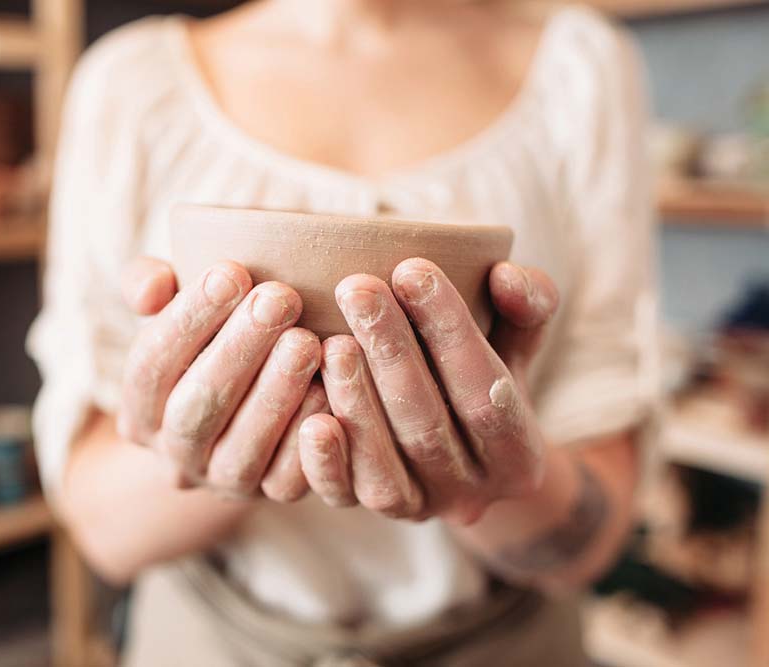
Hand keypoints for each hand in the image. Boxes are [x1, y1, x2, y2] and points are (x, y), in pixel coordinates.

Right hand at [116, 257, 325, 500]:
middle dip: (238, 351)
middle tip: (279, 299)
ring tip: (308, 341)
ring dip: (275, 393)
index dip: (187, 319)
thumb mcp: (174, 307)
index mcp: (140, 409)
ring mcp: (223, 482)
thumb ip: (150, 286)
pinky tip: (328, 391)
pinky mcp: (271, 497)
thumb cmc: (213, 336)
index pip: (150, 366)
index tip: (231, 272)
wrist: (252, 403)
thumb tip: (150, 289)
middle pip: (196, 408)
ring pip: (241, 449)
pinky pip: (287, 478)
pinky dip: (307, 439)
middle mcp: (174, 455)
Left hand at [300, 258, 558, 522]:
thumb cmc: (481, 378)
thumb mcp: (517, 345)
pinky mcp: (369, 512)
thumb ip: (525, 307)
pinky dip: (325, 460)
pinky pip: (343, 493)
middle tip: (356, 288)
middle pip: (427, 423)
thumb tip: (507, 276)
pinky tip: (308, 417)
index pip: (486, 390)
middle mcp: (471, 493)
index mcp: (519, 455)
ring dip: (355, 400)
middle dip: (391, 351)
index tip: (411, 269)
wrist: (462, 460)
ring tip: (329, 340)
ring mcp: (418, 508)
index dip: (449, 330)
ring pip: (385, 463)